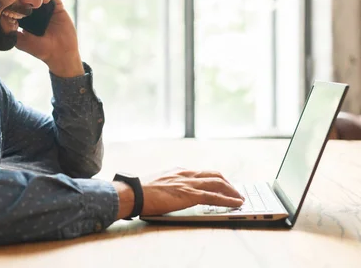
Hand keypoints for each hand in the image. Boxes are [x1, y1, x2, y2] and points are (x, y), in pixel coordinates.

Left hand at [15, 0, 84, 77]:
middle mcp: (36, 10)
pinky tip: (44, 0)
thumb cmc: (39, 49)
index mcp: (26, 17)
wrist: (59, 53)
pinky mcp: (58, 7)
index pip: (18, 1)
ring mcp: (47, 7)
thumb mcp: (20, 41)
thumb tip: (1, 16)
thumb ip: (10, 31)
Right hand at [114, 168, 244, 219]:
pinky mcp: (190, 194)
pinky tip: (236, 203)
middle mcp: (186, 174)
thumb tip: (171, 191)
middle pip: (214, 175)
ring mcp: (189, 183)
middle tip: (235, 192)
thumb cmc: (141, 190)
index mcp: (178, 171)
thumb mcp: (158, 182)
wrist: (134, 192)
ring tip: (240, 198)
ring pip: (218, 183)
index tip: (222, 185)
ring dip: (232, 191)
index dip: (215, 179)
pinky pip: (214, 196)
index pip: (202, 173)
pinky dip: (228, 200)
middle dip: (228, 183)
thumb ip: (169, 184)